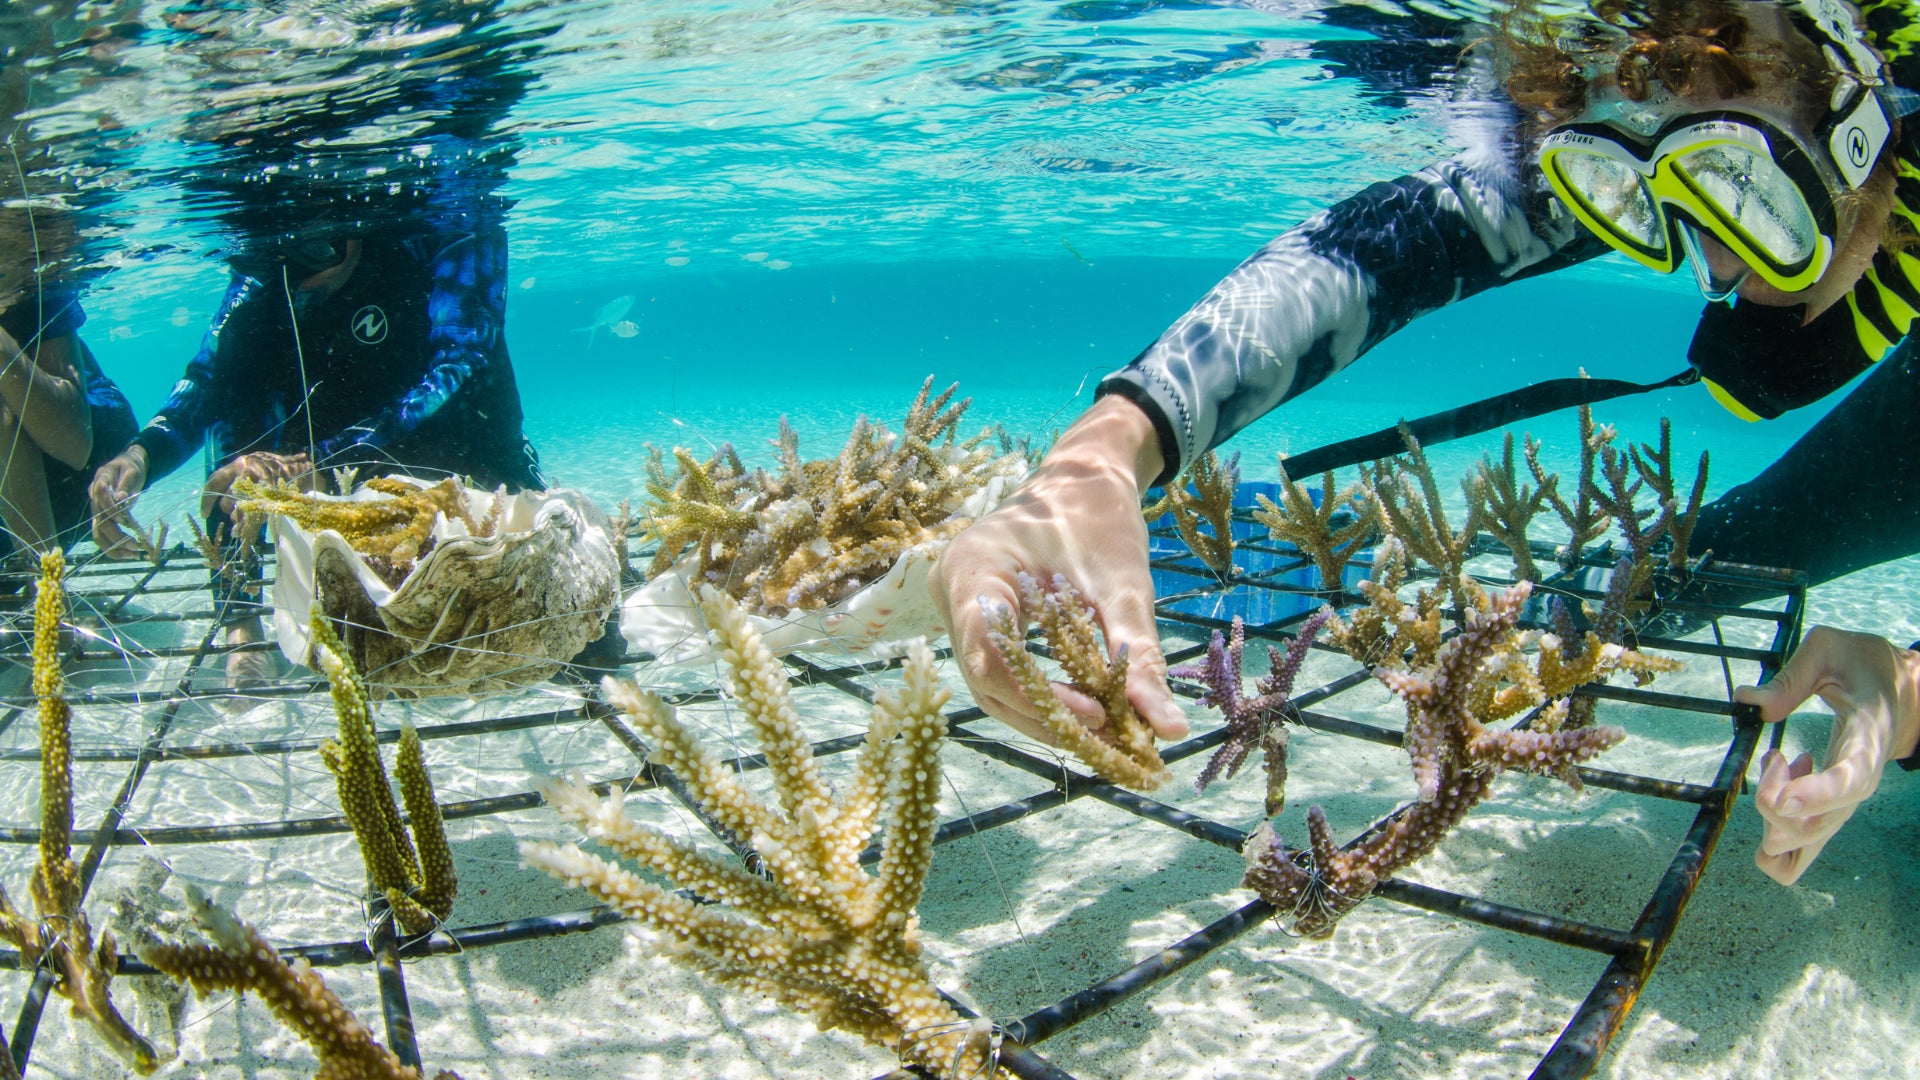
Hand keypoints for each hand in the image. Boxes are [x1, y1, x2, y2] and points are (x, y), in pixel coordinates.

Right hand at [88, 446, 149, 559]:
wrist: (126, 465)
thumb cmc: (131, 467)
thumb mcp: (132, 469)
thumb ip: (126, 483)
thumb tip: (120, 497)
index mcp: (99, 482)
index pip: (100, 497)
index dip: (110, 509)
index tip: (124, 518)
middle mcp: (94, 499)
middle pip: (99, 521)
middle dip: (117, 535)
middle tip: (136, 545)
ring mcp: (97, 510)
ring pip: (98, 533)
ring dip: (114, 547)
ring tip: (134, 554)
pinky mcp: (102, 519)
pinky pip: (103, 537)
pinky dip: (114, 548)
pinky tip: (129, 555)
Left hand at [202, 451, 314, 522]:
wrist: (306, 471)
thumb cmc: (278, 468)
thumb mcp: (257, 465)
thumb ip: (240, 478)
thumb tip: (226, 498)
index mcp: (241, 464)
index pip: (215, 481)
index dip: (207, 499)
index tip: (204, 513)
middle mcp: (247, 473)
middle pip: (228, 499)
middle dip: (231, 510)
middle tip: (237, 515)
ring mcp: (260, 487)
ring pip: (240, 510)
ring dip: (240, 519)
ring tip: (242, 525)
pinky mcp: (271, 499)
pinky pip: (254, 517)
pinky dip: (247, 527)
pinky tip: (242, 533)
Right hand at [930, 395, 1188, 745]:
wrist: (1082, 479)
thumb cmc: (1100, 518)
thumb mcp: (1123, 585)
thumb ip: (1138, 656)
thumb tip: (1170, 729)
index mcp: (973, 567)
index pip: (989, 654)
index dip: (1040, 696)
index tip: (1099, 715)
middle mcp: (950, 591)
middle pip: (987, 680)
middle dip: (1049, 717)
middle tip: (1111, 739)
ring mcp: (956, 608)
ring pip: (991, 687)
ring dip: (1046, 716)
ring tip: (1105, 733)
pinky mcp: (973, 620)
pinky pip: (999, 672)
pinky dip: (1042, 696)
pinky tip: (1087, 710)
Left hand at [1734, 625, 1919, 884]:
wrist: (1898, 691)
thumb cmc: (1862, 665)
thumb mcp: (1829, 650)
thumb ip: (1791, 678)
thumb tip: (1749, 702)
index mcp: (1867, 743)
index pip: (1849, 782)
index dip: (1817, 796)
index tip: (1784, 798)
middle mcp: (1859, 783)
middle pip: (1816, 824)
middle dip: (1775, 801)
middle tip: (1774, 755)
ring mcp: (1844, 804)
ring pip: (1804, 844)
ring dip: (1772, 815)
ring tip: (1778, 763)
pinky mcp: (1828, 813)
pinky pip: (1798, 855)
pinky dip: (1774, 841)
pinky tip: (1778, 793)